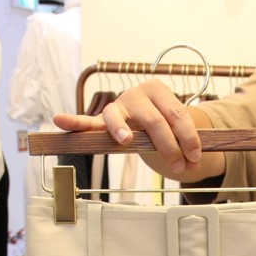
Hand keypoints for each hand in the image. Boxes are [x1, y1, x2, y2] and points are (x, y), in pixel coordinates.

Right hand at [54, 79, 202, 176]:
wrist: (149, 114)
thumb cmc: (165, 122)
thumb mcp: (178, 128)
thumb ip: (184, 142)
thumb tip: (195, 164)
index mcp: (158, 90)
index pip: (176, 113)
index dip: (188, 136)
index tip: (195, 157)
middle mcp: (137, 94)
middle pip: (153, 120)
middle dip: (169, 145)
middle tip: (179, 166)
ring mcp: (118, 106)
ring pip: (121, 119)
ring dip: (122, 130)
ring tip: (126, 140)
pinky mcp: (104, 121)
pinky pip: (88, 122)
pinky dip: (73, 121)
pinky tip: (59, 120)